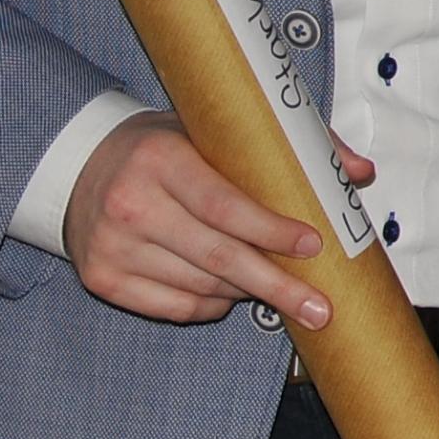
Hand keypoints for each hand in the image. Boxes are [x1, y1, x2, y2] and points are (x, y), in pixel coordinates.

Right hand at [64, 113, 374, 326]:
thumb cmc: (163, 148)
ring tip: (278, 288)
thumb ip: (292, 146)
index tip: (314, 245)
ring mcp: (111, 246)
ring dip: (247, 292)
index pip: (224, 204)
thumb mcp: (214, 131)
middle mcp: (130, 204)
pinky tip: (230, 293)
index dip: (271, 230)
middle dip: (276, 285)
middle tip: (319, 307)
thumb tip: (359, 172)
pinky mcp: (102, 278)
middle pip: (217, 257)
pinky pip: (175, 307)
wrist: (79, 166)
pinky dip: (212, 305)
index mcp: (160, 159)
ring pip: (201, 286)